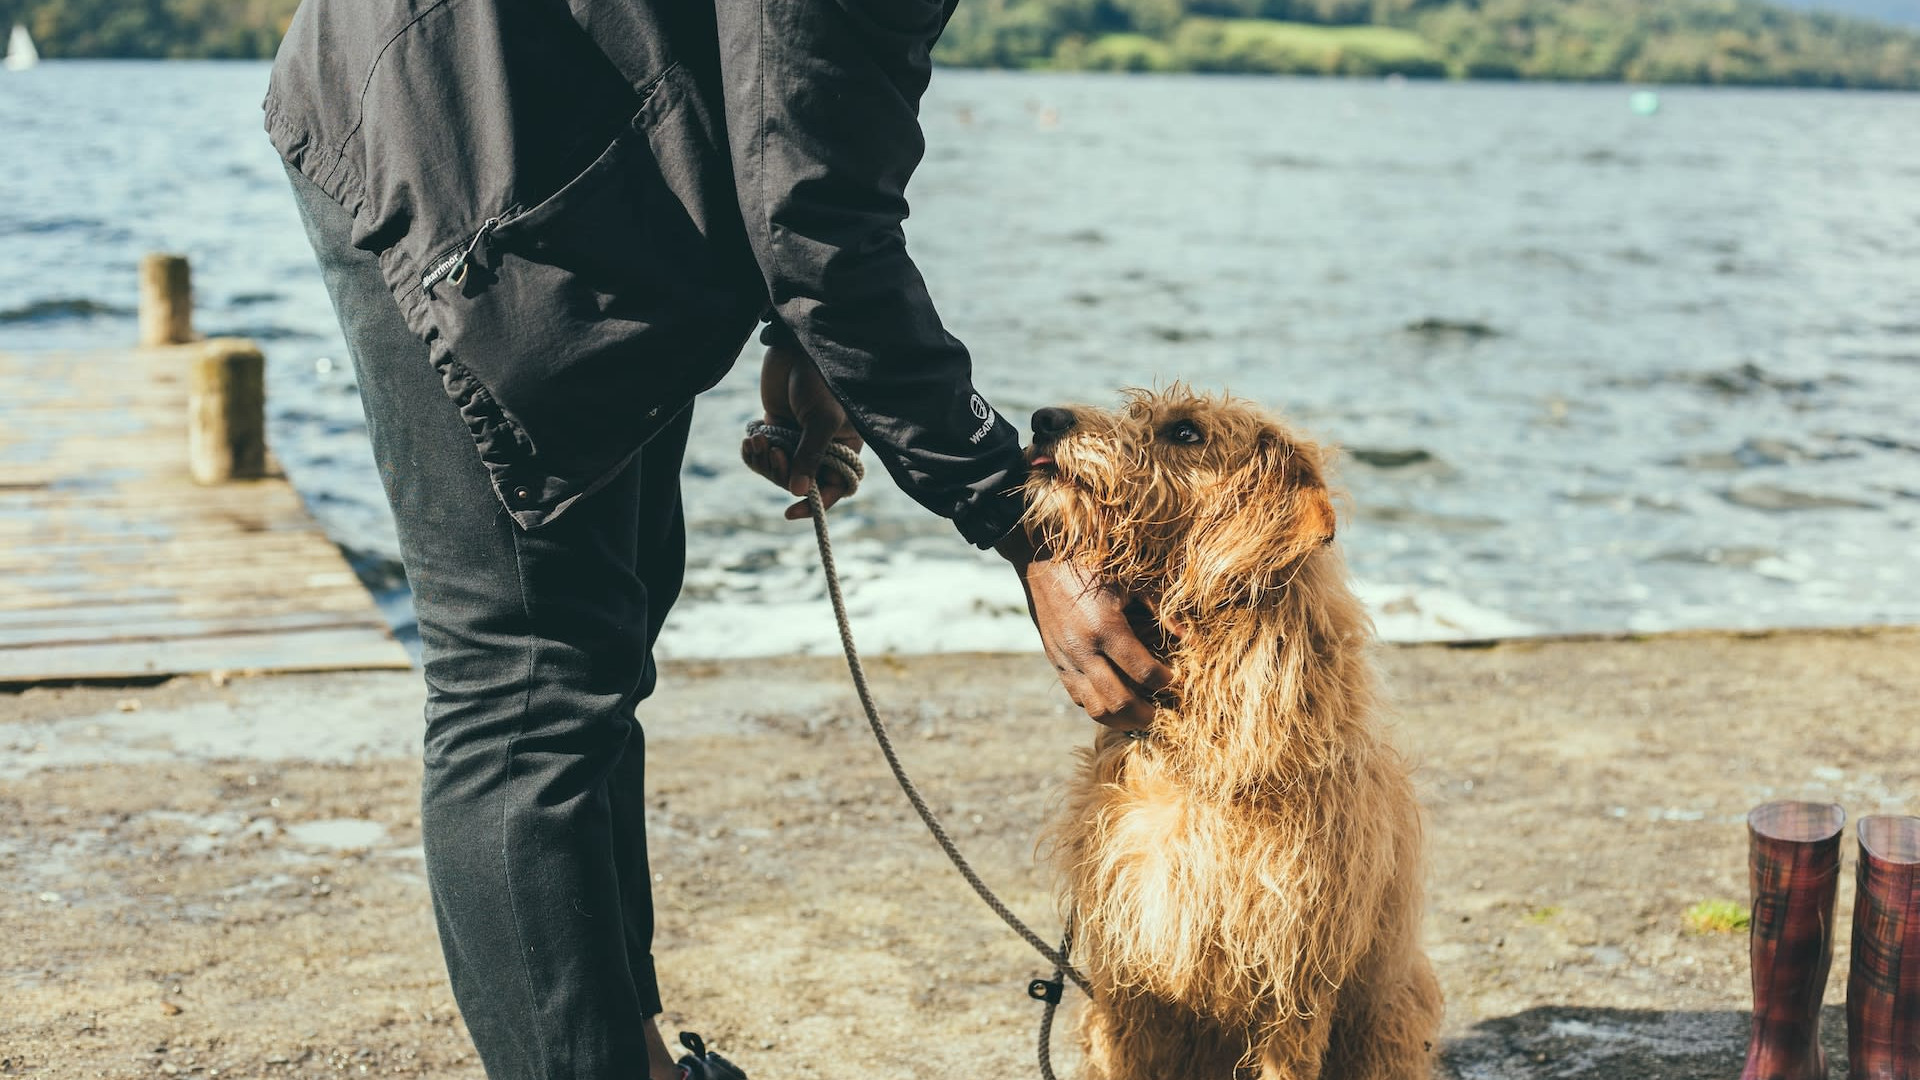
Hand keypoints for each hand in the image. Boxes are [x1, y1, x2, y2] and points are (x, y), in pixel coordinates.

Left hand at [741, 344, 864, 520]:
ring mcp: (797, 439)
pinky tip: (749, 439)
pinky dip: (753, 451)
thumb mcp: (821, 420)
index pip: (834, 487)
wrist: (796, 346)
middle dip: (781, 473)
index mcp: (844, 447)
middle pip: (799, 482)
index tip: (791, 511)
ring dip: (764, 461)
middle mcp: (822, 448)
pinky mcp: (775, 428)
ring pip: (777, 470)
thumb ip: (810, 456)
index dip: (815, 502)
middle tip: (772, 454)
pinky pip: (761, 454)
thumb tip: (797, 492)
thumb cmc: (820, 380)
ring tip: (757, 440)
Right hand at [997, 531, 1174, 729]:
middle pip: (1118, 702)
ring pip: (1094, 708)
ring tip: (1140, 715)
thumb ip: (1162, 610)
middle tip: (1162, 711)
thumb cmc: (1091, 563)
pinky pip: (1077, 697)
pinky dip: (1098, 705)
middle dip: (1145, 713)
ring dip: (1120, 718)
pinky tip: (1114, 699)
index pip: (1143, 673)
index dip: (1165, 681)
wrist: (1041, 558)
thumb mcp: (1131, 580)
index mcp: (1105, 628)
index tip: (1175, 678)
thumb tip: (1190, 637)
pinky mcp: (1055, 661)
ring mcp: (1065, 659)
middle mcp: (1082, 650)